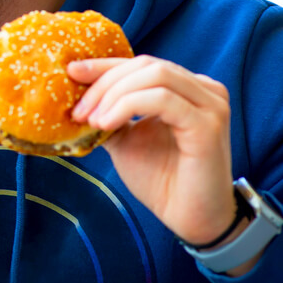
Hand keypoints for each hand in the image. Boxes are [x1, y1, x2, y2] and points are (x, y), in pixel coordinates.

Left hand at [68, 56, 240, 252]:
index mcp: (188, 88)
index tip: (72, 72)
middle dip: (105, 82)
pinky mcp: (208, 124)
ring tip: (91, 120)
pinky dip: (127, 106)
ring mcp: (210, 105)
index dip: (105, 65)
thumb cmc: (163, 181)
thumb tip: (77, 98)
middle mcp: (204, 90)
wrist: (190, 219)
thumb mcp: (126, 140)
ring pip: (154, 76)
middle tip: (78, 109)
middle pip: (146, 65)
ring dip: (114, 94)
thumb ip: (109, 114)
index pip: (142, 64)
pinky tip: (107, 124)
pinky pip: (162, 99)